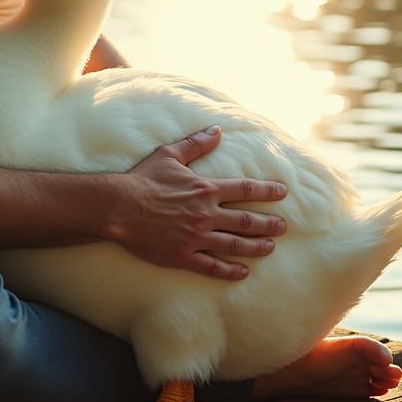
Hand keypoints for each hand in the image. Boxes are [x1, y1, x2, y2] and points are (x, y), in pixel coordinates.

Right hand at [112, 126, 286, 277]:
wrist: (119, 206)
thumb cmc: (143, 179)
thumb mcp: (169, 154)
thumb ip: (196, 143)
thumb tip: (217, 130)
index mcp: (205, 189)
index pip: (245, 189)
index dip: (267, 190)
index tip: (283, 192)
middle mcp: (205, 214)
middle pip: (247, 220)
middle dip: (269, 224)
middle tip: (283, 227)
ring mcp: (196, 237)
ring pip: (235, 245)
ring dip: (256, 247)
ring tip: (270, 247)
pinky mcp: (183, 255)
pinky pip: (212, 266)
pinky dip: (230, 270)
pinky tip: (243, 271)